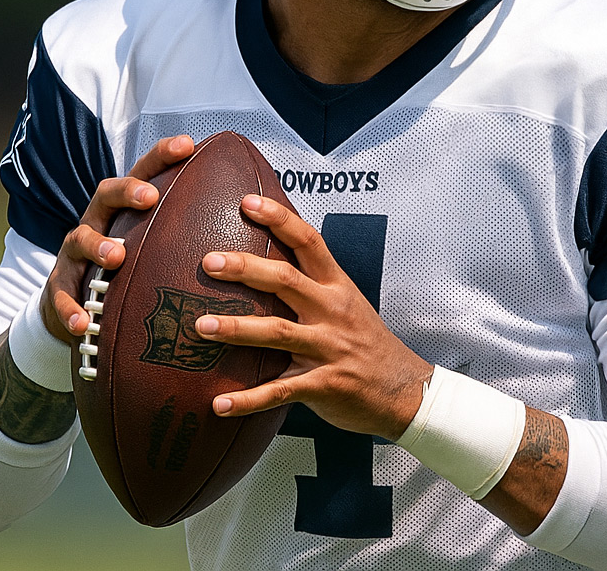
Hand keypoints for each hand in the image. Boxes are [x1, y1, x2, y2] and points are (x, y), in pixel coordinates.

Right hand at [40, 135, 195, 343]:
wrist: (78, 309)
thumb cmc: (130, 271)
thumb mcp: (156, 248)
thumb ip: (192, 236)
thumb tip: (252, 223)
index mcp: (125, 210)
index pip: (143, 173)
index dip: (162, 156)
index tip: (188, 145)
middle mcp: (97, 222)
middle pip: (106, 193)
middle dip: (128, 191)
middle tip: (150, 197)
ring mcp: (74, 253)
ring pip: (80, 238)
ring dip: (98, 245)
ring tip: (117, 257)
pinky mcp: (58, 285)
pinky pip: (60, 294)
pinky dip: (70, 307)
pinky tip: (83, 322)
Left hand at [194, 194, 434, 439]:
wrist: (405, 390)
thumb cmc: (367, 343)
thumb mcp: (348, 304)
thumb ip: (312, 285)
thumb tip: (265, 265)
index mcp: (337, 286)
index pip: (309, 241)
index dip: (279, 219)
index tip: (247, 202)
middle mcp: (333, 311)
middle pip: (286, 281)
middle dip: (245, 269)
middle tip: (208, 262)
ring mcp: (329, 348)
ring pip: (278, 332)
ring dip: (237, 329)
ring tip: (201, 326)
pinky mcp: (324, 384)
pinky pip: (280, 391)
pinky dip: (248, 399)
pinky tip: (218, 404)